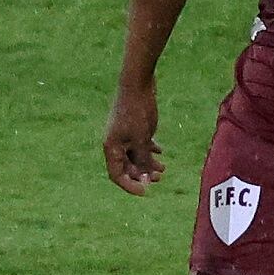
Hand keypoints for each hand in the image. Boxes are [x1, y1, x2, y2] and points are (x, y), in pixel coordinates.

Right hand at [104, 80, 165, 194]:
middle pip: (126, 166)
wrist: (137, 83)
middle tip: (158, 178)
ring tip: (163, 169)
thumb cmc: (137, 111)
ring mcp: (123, 134)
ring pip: (134, 155)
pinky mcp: (132, 126)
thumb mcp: (142, 139)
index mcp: (111, 147)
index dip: (130, 186)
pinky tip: (160, 152)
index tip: (146, 191)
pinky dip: (148, 150)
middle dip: (142, 174)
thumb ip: (142, 159)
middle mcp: (114, 142)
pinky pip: (138, 144)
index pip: (116, 175)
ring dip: (147, 164)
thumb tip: (144, 175)